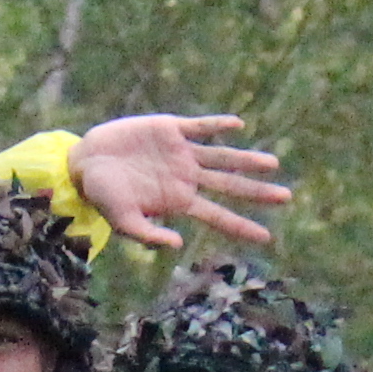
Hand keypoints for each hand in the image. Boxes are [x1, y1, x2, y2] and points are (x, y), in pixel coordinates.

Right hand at [71, 114, 288, 251]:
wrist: (86, 163)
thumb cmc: (103, 196)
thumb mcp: (122, 222)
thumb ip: (149, 235)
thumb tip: (179, 246)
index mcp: (179, 202)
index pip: (218, 216)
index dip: (241, 226)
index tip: (266, 238)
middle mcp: (186, 178)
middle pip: (229, 185)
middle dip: (257, 192)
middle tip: (286, 197)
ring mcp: (181, 153)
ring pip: (221, 156)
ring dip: (246, 160)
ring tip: (272, 164)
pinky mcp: (170, 130)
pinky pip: (199, 127)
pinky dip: (217, 125)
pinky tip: (238, 125)